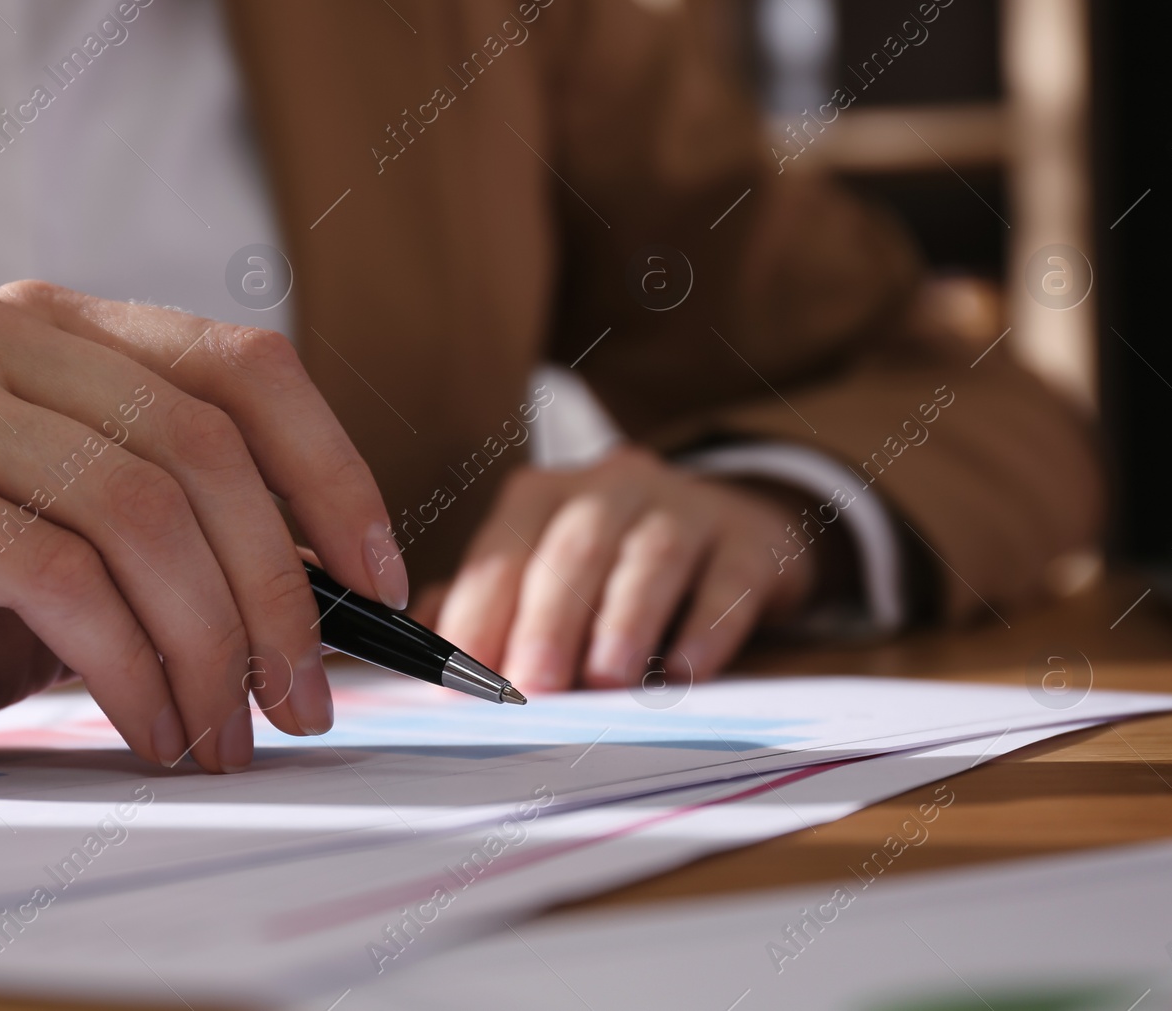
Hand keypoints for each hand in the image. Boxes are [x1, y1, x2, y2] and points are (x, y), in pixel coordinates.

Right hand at [0, 278, 407, 774]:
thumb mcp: (64, 545)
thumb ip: (173, 536)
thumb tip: (329, 595)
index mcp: (53, 323)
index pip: (245, 368)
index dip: (335, 475)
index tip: (387, 582)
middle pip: (204, 450)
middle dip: (280, 596)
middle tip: (306, 704)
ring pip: (139, 514)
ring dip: (208, 649)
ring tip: (222, 736)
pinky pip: (54, 577)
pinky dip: (129, 668)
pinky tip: (149, 728)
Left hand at [423, 448, 815, 692]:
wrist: (735, 529)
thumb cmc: (615, 568)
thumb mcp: (543, 574)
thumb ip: (481, 605)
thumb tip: (421, 648)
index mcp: (545, 495)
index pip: (503, 551)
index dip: (479, 614)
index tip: (459, 680)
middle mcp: (612, 487)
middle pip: (574, 546)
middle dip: (547, 618)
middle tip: (532, 684)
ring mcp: (687, 506)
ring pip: (651, 554)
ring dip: (624, 618)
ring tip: (606, 678)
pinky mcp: (750, 540)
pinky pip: (729, 578)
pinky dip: (706, 626)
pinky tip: (685, 670)